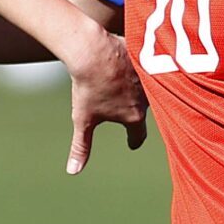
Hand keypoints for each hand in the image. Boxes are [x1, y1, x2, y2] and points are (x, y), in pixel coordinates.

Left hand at [64, 30, 147, 173]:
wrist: (93, 51)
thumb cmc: (87, 87)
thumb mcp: (82, 119)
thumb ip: (81, 147)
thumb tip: (73, 171)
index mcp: (133, 117)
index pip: (139, 135)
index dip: (134, 141)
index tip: (132, 144)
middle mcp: (147, 100)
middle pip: (145, 110)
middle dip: (138, 112)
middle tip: (132, 114)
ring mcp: (150, 78)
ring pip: (150, 88)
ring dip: (142, 90)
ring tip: (129, 88)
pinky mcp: (149, 59)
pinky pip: (150, 67)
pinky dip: (143, 69)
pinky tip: (133, 67)